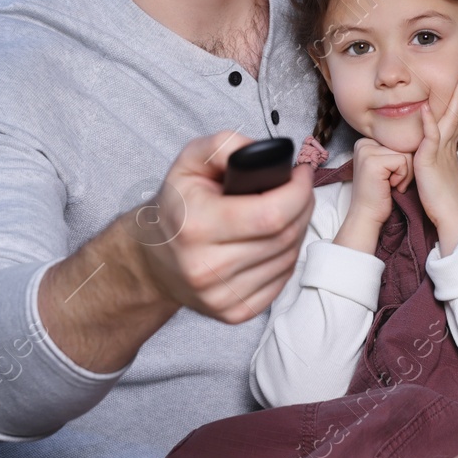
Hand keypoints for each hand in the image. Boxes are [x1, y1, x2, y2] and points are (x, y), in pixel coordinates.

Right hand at [132, 131, 314, 324]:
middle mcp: (206, 268)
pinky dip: (287, 255)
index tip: (301, 173)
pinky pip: (282, 280)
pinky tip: (277, 239)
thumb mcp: (189, 162)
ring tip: (288, 211)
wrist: (154, 259)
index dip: (298, 191)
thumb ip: (224, 145)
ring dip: (298, 230)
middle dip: (303, 205)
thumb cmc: (177, 206)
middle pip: (285, 236)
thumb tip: (265, 152)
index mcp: (195, 227)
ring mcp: (221, 296)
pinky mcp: (235, 313)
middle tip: (300, 188)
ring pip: (288, 258)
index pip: (271, 214)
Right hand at [336, 137, 411, 252]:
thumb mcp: (386, 166)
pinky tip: (390, 186)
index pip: (399, 141)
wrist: (368, 215)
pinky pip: (403, 162)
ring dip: (406, 173)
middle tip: (392, 182)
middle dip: (406, 167)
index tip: (390, 176)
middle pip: (403, 145)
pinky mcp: (373, 162)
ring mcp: (366, 151)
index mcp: (366, 141)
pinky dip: (403, 177)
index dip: (403, 161)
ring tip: (391, 184)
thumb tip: (420, 136)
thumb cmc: (380, 194)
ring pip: (406, 153)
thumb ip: (394, 150)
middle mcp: (363, 143)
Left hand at [412, 67, 457, 251]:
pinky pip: (431, 137)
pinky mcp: (431, 160)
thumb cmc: (443, 197)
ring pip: (451, 118)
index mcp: (452, 146)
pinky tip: (427, 106)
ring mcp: (442, 151)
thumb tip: (433, 144)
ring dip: (456, 96)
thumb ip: (437, 153)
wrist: (451, 216)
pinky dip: (429, 120)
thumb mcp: (440, 168)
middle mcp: (450, 145)